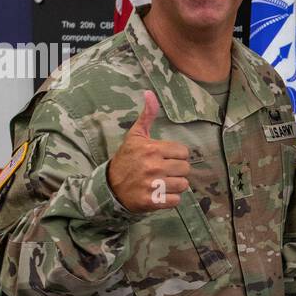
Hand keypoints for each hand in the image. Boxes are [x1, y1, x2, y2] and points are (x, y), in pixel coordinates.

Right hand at [107, 91, 190, 211]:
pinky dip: (171, 199)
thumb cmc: (127, 159)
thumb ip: (147, 115)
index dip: (177, 155)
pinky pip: (176, 200)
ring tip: (163, 183)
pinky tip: (160, 194)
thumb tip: (150, 93)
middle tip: (165, 171)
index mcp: (152, 149)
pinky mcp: (152, 201)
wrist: (110, 186)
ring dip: (176, 185)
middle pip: (185, 168)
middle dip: (177, 170)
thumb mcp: (135, 135)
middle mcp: (153, 166)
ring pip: (183, 185)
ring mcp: (152, 185)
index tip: (165, 158)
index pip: (183, 152)